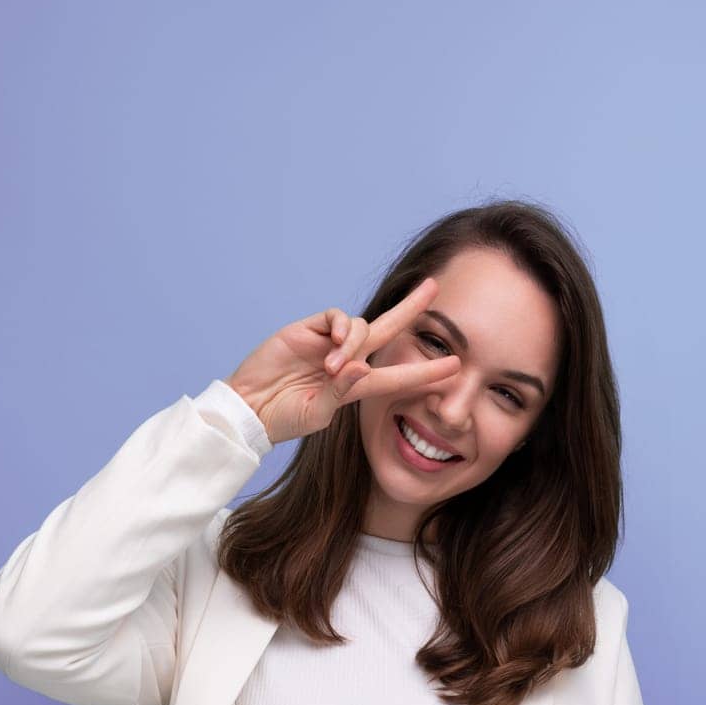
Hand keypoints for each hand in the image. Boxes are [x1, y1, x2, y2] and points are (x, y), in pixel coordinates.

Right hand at [224, 277, 461, 446]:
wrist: (250, 407)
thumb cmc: (284, 417)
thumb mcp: (317, 413)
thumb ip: (340, 391)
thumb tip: (360, 365)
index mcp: (355, 386)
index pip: (398, 375)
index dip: (426, 370)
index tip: (455, 365)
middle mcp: (348, 359)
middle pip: (388, 328)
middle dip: (412, 308)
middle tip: (435, 287)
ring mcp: (328, 341)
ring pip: (361, 326)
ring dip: (353, 345)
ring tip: (330, 369)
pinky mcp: (310, 328)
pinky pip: (338, 317)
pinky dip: (342, 330)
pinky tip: (332, 350)